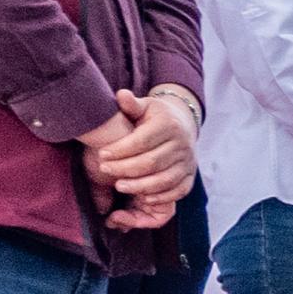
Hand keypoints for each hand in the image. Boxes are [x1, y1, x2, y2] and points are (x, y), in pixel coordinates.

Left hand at [82, 86, 198, 227]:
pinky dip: (161, 196)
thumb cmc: (155, 117)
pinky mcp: (190, 175)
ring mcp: (188, 161)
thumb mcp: (144, 106)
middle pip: (152, 162)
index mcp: (168, 125)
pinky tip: (143, 197)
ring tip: (119, 185)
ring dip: (140, 186)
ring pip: (164, 179)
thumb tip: (121, 95)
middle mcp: (182, 144)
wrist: (183, 125)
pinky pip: (178, 190)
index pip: (142, 140)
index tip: (101, 154)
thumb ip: (131, 104)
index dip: (121, 149)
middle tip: (104, 169)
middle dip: (125, 168)